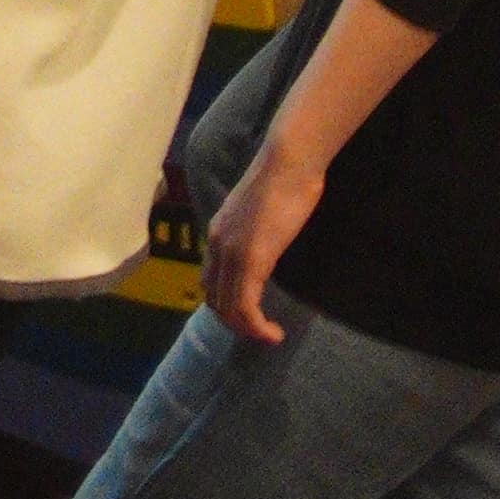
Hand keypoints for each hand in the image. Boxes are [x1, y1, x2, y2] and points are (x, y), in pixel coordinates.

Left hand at [204, 126, 327, 347]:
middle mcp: (216, 244)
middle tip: (260, 331)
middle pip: (215, 299)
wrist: (288, 162)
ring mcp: (231, 253)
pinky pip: (245, 307)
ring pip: (228, 308)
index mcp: (218, 231)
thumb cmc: (284, 178)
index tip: (250, 315)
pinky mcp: (251, 260)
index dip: (226, 304)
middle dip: (236, 321)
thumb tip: (265, 242)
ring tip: (269, 336)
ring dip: (247, 329)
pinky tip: (274, 333)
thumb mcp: (260, 210)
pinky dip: (257, 327)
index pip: (210, 280)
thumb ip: (255, 229)